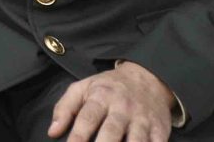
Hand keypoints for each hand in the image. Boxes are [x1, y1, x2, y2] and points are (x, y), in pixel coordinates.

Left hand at [46, 61, 175, 140]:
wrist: (147, 78)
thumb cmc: (108, 87)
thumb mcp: (83, 88)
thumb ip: (65, 108)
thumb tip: (53, 132)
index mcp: (101, 97)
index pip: (88, 118)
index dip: (78, 136)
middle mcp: (122, 108)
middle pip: (112, 131)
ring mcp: (142, 119)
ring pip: (136, 140)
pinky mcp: (160, 129)